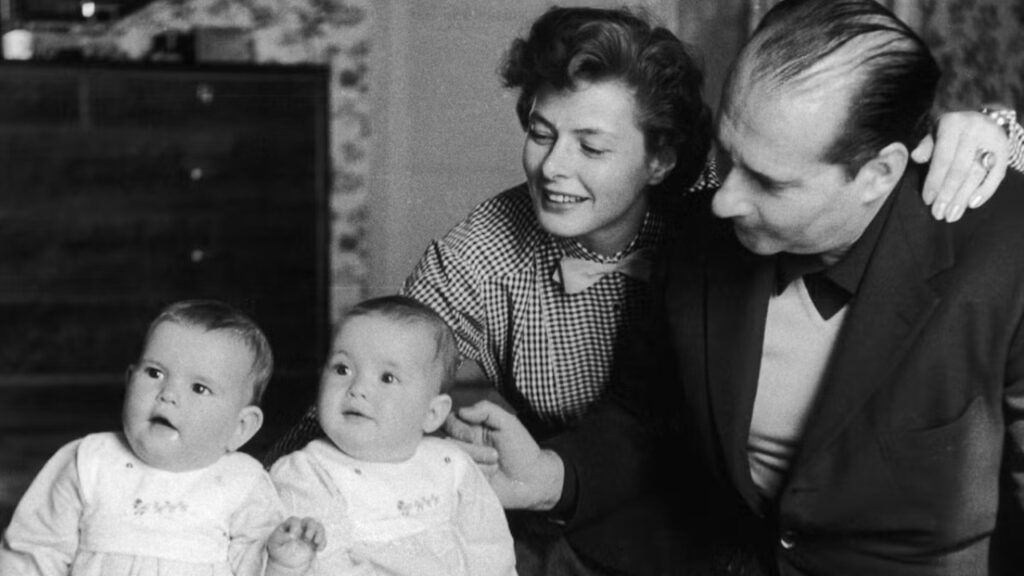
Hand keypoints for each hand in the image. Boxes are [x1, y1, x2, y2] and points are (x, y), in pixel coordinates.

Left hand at [266, 516, 325, 574]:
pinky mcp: (315, 541)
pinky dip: (323, 543)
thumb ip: (280, 537)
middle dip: (311, 528)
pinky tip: (319, 550)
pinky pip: (323, 539)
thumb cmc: (278, 549)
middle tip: (307, 538)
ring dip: (319, 533)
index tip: (293, 537)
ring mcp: (310, 533)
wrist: (285, 561)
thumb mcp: (274, 543)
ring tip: (316, 542)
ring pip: (318, 527)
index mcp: (290, 525)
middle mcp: (301, 527)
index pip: (294, 520)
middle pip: (309, 520)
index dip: (295, 527)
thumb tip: (290, 536)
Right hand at [450, 400, 564, 510]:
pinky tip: (490, 477)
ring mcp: (462, 464)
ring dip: (477, 463)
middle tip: (494, 455)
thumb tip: (461, 411)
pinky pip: (458, 477)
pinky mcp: (465, 481)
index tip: (471, 436)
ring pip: (453, 460)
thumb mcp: (507, 422)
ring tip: (496, 466)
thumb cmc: (520, 448)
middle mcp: (462, 445)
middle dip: (472, 450)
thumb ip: (486, 410)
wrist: (531, 479)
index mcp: (470, 427)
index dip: (456, 428)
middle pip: (448, 443)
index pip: (448, 421)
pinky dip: (476, 475)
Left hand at [912, 110, 1008, 221]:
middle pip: (960, 169)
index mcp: (952, 124)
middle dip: (948, 194)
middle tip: (939, 214)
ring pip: (977, 174)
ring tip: (952, 215)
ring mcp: (992, 139)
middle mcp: (974, 129)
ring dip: (963, 197)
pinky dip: (985, 191)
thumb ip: (926, 146)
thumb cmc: (951, 132)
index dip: (935, 181)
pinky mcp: (1005, 149)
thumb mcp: (935, 133)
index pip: (942, 158)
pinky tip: (972, 204)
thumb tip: (916, 157)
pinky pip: (997, 174)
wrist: (980, 118)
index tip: (928, 201)